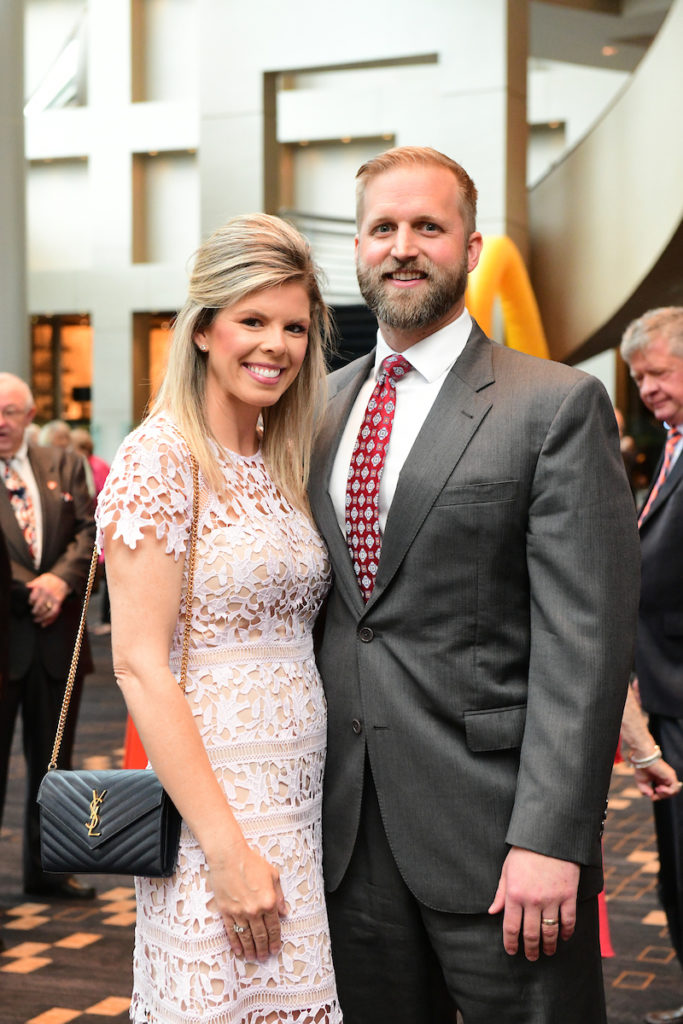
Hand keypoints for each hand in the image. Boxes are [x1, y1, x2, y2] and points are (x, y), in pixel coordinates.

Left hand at [27, 573, 69, 626]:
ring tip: (36, 620)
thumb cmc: (51, 579)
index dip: (30, 602)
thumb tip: (27, 586)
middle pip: (38, 606)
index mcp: (41, 587)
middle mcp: (47, 593)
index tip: (30, 604)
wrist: (63, 579)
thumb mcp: (41, 578)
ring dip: (40, 617)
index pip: (33, 598)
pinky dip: (48, 620)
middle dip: (35, 612)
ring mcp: (53, 598)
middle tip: (33, 613)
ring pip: (45, 611)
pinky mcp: (58, 602)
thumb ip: (34, 583)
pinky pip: (53, 613)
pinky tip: (43, 624)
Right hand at [207, 840, 286, 961]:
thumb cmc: (251, 862)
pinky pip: (231, 931)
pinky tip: (238, 950)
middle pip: (260, 935)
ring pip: (246, 936)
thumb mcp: (272, 875)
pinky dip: (235, 943)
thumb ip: (279, 895)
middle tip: (263, 958)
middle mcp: (255, 910)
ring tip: (253, 958)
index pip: (274, 927)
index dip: (275, 940)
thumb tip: (284, 912)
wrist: (229, 856)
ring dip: (250, 949)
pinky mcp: (226, 912)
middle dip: (263, 948)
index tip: (275, 949)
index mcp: (269, 901)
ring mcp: (239, 912)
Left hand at [488, 847, 579, 959]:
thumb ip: (500, 893)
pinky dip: (566, 932)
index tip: (512, 951)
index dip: (510, 943)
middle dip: (531, 949)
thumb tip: (492, 912)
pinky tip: (564, 937)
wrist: (549, 835)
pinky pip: (568, 921)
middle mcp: (532, 900)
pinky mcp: (568, 895)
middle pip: (531, 934)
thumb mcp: (507, 869)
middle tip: (531, 957)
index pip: (511, 927)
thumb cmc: (525, 851)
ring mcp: (552, 899)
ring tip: (547, 952)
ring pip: (550, 932)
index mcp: (514, 894)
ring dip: (548, 946)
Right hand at [634, 759, 682, 801]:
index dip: (659, 797)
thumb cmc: (641, 769)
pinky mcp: (671, 776)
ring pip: (674, 792)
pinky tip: (658, 788)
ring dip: (665, 794)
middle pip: (670, 793)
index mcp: (660, 780)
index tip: (652, 797)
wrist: (643, 760)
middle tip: (654, 796)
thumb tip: (651, 796)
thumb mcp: (641, 783)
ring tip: (657, 789)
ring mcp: (670, 777)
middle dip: (661, 797)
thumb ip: (645, 791)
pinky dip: (667, 791)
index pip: (665, 792)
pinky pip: (674, 788)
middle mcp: (667, 778)